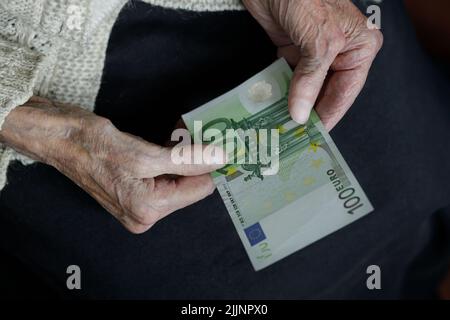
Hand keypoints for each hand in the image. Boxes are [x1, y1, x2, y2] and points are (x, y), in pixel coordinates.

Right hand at [0, 97, 222, 232]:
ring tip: (179, 132)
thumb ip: (188, 160)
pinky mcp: (133, 191)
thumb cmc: (94, 146)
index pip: (199, 189)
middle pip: (188, 185)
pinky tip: (169, 138)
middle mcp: (145, 215)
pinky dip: (169, 157)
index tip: (213, 141)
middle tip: (192, 131)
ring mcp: (138, 204)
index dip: (207, 164)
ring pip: (177, 178)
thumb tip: (221, 157)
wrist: (59, 138)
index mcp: (148, 210)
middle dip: (192, 159)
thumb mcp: (146, 154)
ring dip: (181, 155)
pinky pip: (162, 175)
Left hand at [243, 0, 382, 129]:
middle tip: (296, 135)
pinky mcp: (291, 50)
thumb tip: (302, 114)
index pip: (346, 91)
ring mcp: (313, 52)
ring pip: (305, 87)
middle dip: (311, 111)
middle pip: (326, 92)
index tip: (316, 136)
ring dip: (293, 104)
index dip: (330, 115)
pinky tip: (272, 106)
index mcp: (359, 47)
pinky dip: (279, 91)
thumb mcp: (318, 40)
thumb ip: (311, 79)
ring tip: (282, 126)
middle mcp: (338, 51)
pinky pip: (287, 78)